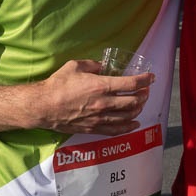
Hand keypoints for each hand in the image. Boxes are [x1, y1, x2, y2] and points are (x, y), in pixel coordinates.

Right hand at [34, 59, 154, 135]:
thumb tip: (102, 66)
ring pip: (128, 116)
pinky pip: (116, 130)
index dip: (145, 80)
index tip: (151, 78)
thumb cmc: (58, 85)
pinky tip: (134, 123)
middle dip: (144, 95)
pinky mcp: (94, 128)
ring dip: (138, 110)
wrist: (44, 107)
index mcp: (101, 86)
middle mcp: (104, 103)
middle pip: (133, 101)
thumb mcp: (75, 66)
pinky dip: (129, 127)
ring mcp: (100, 118)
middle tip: (145, 91)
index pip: (131, 83)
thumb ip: (93, 65)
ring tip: (140, 104)